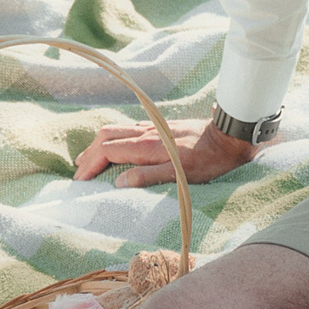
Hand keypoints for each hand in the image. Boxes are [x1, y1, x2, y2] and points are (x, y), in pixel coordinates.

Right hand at [73, 118, 255, 188]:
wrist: (230, 137)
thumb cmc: (208, 160)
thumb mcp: (180, 175)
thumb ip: (148, 177)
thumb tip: (118, 182)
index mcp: (148, 146)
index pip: (108, 150)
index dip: (90, 165)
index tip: (80, 181)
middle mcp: (147, 133)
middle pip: (108, 136)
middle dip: (90, 153)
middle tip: (79, 171)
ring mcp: (154, 127)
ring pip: (118, 130)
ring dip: (100, 144)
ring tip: (89, 158)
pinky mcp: (162, 126)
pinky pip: (130, 128)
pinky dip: (114, 138)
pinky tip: (116, 146)